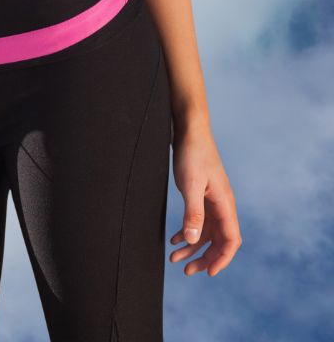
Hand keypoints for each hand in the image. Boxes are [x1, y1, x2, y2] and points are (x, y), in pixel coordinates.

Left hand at [169, 121, 240, 276]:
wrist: (189, 130)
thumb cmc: (192, 154)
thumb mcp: (190, 184)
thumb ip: (193, 213)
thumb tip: (194, 240)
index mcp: (225, 205)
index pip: (231, 240)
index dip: (222, 259)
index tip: (208, 273)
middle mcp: (222, 205)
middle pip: (218, 240)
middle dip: (204, 257)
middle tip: (186, 271)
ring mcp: (212, 201)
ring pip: (206, 232)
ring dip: (193, 247)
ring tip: (175, 259)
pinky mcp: (201, 195)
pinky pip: (198, 221)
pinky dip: (187, 231)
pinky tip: (174, 239)